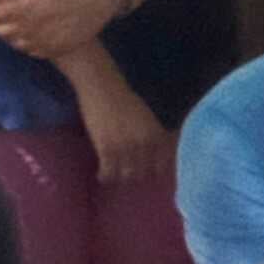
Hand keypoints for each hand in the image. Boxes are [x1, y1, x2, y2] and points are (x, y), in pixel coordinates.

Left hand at [0, 0, 113, 67]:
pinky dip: (31, 43)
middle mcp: (30, 28)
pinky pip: (33, 51)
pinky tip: (38, 32)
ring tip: (26, 23)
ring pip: (16, 43)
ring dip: (16, 34)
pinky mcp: (54, 50)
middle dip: (3, 21)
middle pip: (2, 31)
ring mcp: (42, 41)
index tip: (3, 1)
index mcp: (24, 8)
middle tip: (14, 13)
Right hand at [63, 53, 172, 187]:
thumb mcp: (146, 117)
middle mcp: (145, 143)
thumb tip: (158, 153)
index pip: (162, 164)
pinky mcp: (107, 149)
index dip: (155, 171)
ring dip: (120, 177)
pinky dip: (105, 176)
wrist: (102, 86)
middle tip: (128, 176)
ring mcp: (126, 147)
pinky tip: (101, 175)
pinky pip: (108, 172)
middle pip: (144, 172)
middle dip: (136, 175)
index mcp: (157, 134)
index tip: (147, 174)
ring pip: (126, 175)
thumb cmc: (123, 98)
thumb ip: (152, 134)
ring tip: (114, 176)